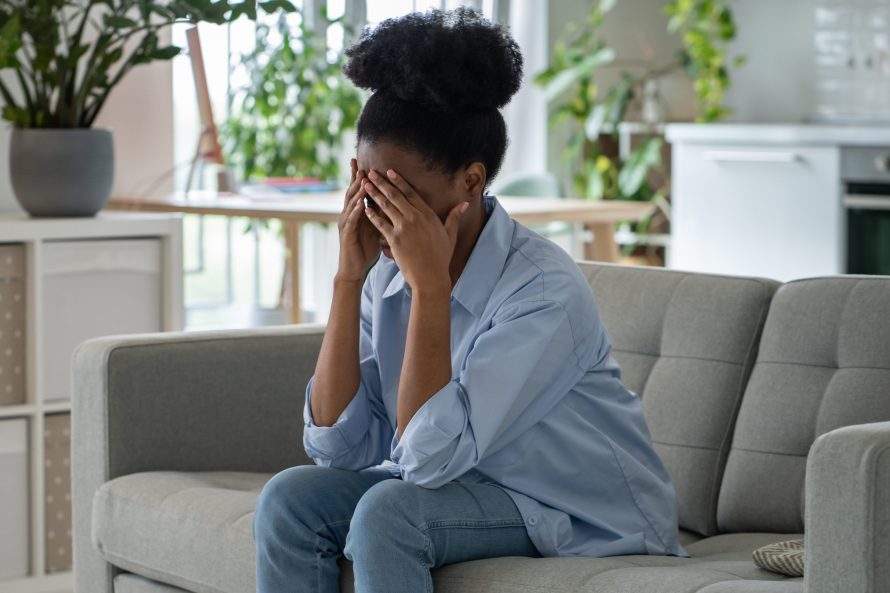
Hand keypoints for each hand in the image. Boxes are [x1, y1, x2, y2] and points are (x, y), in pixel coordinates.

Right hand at [336, 158, 380, 281]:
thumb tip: (393, 202)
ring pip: (350, 204)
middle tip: (360, 164)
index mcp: (357, 212)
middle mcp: (349, 215)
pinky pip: (351, 221)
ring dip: (356, 191)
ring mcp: (346, 224)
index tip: (364, 162)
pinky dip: (355, 211)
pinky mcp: (346, 235)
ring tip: (362, 179)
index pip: (359, 190)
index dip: (360, 176)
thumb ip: (381, 214)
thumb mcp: (376, 228)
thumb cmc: (365, 249)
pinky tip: (360, 203)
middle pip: (352, 192)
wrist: (355, 269)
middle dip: (356, 178)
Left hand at [362, 169, 467, 291]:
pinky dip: (372, 215)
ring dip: (374, 194)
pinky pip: (380, 224)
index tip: (390, 171)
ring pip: (386, 206)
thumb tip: (465, 204)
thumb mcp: (450, 235)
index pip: (411, 193)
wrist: (431, 277)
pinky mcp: (394, 239)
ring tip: (365, 184)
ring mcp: (404, 228)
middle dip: (382, 182)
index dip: (399, 181)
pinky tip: (365, 207)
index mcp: (428, 215)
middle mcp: (415, 218)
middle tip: (372, 172)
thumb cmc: (441, 258)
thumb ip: (454, 217)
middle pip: (395, 195)